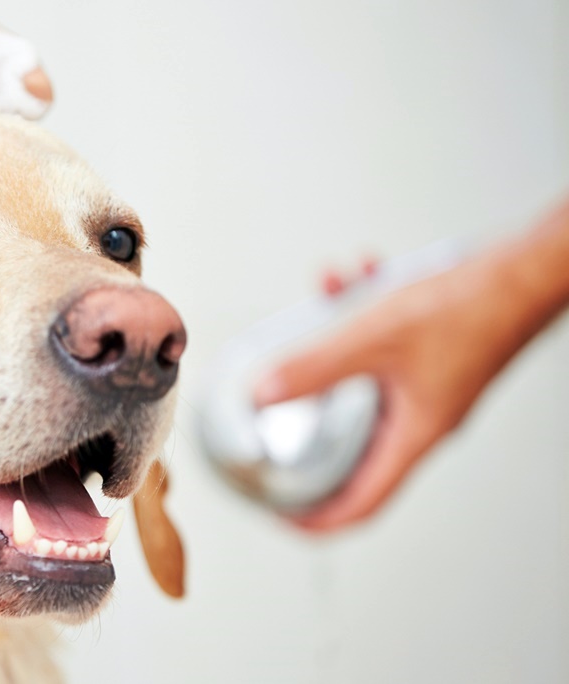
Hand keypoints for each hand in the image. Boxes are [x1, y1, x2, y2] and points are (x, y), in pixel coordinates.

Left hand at [255, 203, 568, 531]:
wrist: (525, 270)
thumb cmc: (472, 308)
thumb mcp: (375, 339)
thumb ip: (316, 368)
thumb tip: (265, 393)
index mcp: (414, 435)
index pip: (363, 502)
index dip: (319, 518)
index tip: (281, 515)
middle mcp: (420, 418)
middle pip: (352, 444)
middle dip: (308, 421)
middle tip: (269, 419)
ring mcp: (424, 387)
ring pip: (359, 378)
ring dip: (332, 342)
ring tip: (319, 299)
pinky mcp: (426, 354)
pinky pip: (377, 343)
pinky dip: (357, 312)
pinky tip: (349, 275)